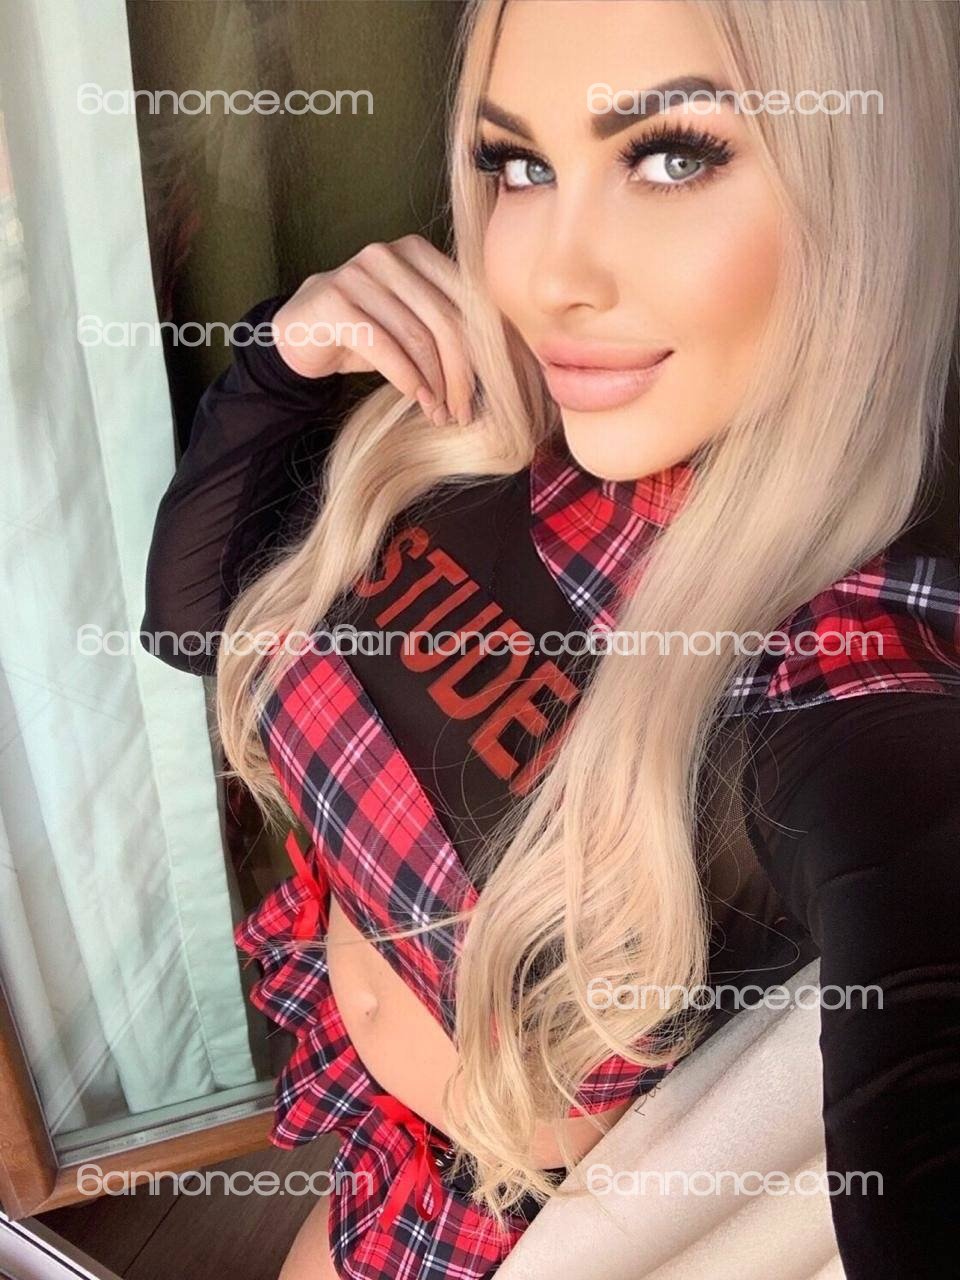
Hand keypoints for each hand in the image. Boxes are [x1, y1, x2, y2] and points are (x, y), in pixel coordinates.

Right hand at [271, 237, 476, 426]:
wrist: (298, 334)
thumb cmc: (364, 332)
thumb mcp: (411, 324)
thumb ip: (447, 328)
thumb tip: (500, 365)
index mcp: (417, 252)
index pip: (467, 300)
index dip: (485, 348)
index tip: (492, 389)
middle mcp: (389, 254)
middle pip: (447, 319)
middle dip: (462, 374)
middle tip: (465, 411)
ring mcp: (359, 274)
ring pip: (418, 336)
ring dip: (435, 384)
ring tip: (441, 413)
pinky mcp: (335, 301)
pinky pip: (384, 346)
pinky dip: (407, 378)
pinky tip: (418, 399)